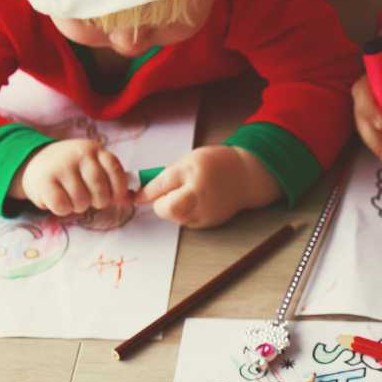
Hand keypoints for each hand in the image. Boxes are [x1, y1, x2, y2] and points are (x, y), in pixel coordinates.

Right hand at [15, 138, 130, 217]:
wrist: (34, 162)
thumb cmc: (71, 170)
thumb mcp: (91, 166)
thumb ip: (110, 179)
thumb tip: (129, 199)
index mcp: (95, 150)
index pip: (115, 171)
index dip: (118, 189)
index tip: (113, 197)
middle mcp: (79, 154)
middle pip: (100, 190)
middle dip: (98, 202)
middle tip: (89, 199)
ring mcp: (61, 166)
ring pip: (81, 201)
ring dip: (78, 206)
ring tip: (71, 197)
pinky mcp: (44, 180)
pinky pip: (63, 206)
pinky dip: (63, 209)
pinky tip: (59, 200)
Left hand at [140, 145, 279, 228]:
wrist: (245, 176)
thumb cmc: (215, 164)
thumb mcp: (190, 159)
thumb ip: (169, 174)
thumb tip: (144, 191)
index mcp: (191, 170)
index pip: (160, 185)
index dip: (145, 193)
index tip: (136, 196)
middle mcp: (199, 192)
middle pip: (167, 209)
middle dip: (159, 205)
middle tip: (163, 199)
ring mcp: (206, 209)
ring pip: (175, 218)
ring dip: (172, 210)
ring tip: (185, 197)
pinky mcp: (209, 222)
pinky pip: (187, 222)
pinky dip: (185, 214)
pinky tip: (196, 203)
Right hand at [352, 51, 381, 165]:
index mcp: (373, 78)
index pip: (364, 93)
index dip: (371, 110)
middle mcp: (363, 95)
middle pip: (362, 118)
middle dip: (375, 139)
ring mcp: (364, 109)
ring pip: (365, 131)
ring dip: (378, 147)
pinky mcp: (370, 122)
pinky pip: (373, 136)